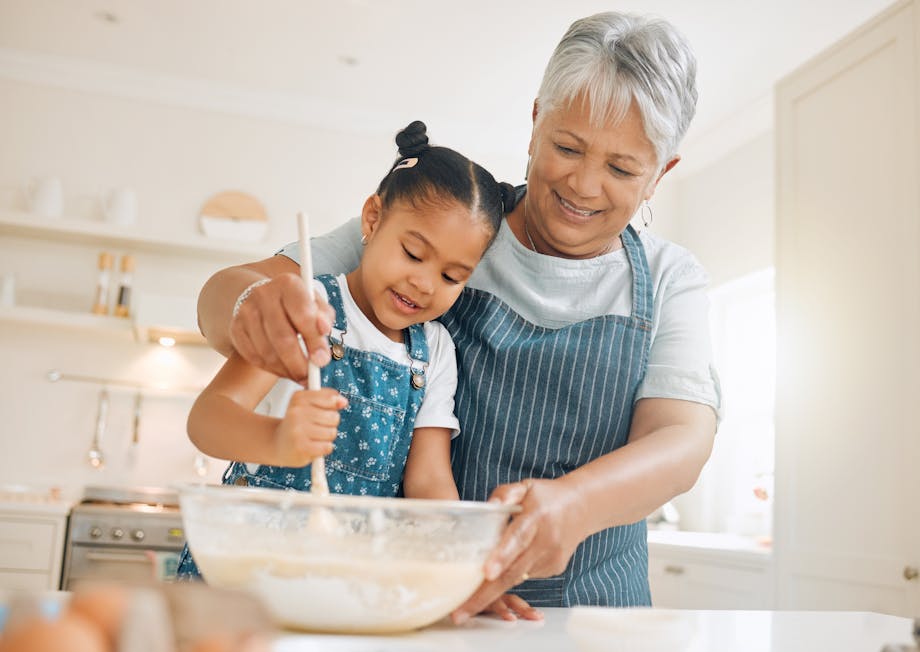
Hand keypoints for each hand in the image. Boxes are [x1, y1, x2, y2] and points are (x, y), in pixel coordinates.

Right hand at [230, 273, 335, 381]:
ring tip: (299, 375)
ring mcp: (247, 312)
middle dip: (299, 363)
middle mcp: (264, 295)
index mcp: (288, 284)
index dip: (314, 341)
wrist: (263, 298)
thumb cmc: (296, 304)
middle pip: (282, 338)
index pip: (303, 315)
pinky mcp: (236, 329)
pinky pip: (254, 357)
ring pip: (267, 351)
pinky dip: (271, 369)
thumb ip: (324, 317)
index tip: (322, 360)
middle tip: (310, 376)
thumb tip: (324, 331)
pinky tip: (283, 370)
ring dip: (286, 370)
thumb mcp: (315, 304)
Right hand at [273, 388, 346, 465]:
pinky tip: (312, 447)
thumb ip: (328, 400)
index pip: (331, 398)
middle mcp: (296, 412)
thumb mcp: (308, 406)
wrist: (277, 444)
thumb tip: (343, 401)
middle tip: (315, 427)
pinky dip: (323, 449)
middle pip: (334, 417)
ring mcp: (298, 430)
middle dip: (330, 424)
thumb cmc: (296, 424)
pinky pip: (327, 447)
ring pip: (332, 432)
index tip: (321, 411)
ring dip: (326, 438)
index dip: (331, 407)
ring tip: (312, 437)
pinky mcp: (302, 447)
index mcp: (298, 398)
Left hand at [451, 478, 585, 623]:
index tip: (486, 573)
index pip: (517, 539)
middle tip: (460, 613)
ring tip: (466, 604)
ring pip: (516, 577)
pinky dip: (509, 575)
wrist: (583, 507)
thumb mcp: (526, 486)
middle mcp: (546, 541)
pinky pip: (524, 575)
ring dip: (491, 590)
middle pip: (513, 571)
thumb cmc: (547, 496)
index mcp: (537, 517)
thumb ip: (505, 494)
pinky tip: (502, 567)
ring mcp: (551, 558)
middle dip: (485, 594)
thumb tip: (489, 506)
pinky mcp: (553, 569)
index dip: (501, 557)